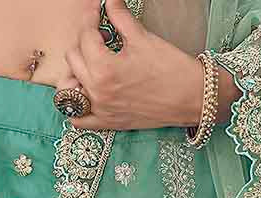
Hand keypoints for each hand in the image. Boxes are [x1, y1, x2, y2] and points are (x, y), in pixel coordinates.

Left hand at [63, 0, 204, 130]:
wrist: (191, 98)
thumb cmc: (170, 69)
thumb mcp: (142, 37)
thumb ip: (119, 16)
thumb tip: (109, 0)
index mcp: (104, 67)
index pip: (86, 35)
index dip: (91, 17)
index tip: (98, 11)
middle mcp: (98, 91)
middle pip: (74, 57)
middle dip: (85, 41)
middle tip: (101, 35)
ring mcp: (101, 109)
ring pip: (69, 87)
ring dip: (75, 71)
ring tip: (90, 62)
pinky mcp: (108, 123)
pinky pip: (78, 119)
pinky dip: (76, 106)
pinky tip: (85, 91)